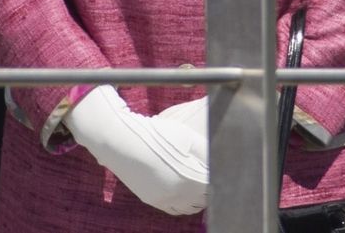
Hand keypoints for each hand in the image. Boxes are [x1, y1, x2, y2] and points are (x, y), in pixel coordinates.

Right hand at [64, 85, 207, 214]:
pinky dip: (183, 203)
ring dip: (198, 198)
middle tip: (213, 177)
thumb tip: (217, 156)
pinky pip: (173, 209)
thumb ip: (205, 149)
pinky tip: (184, 192)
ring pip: (189, 207)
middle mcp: (177, 194)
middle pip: (203, 199)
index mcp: (190, 178)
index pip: (213, 186)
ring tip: (202, 185)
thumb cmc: (156, 134)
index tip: (221, 169)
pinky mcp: (151, 199)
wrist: (123, 142)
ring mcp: (163, 199)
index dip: (219, 178)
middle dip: (210, 189)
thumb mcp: (186, 136)